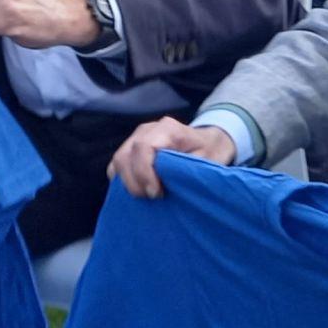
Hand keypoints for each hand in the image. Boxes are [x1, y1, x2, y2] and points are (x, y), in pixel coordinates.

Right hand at [108, 117, 237, 198]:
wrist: (209, 141)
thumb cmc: (209, 152)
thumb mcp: (205, 161)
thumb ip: (185, 170)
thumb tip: (166, 186)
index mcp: (168, 129)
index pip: (143, 147)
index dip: (144, 172)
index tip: (155, 193)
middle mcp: (148, 129)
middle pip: (125, 154)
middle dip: (134, 182)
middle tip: (152, 198)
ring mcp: (137, 136)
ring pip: (118, 159)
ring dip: (127, 182)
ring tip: (145, 196)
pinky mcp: (131, 146)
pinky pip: (117, 163)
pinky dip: (122, 179)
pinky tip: (137, 189)